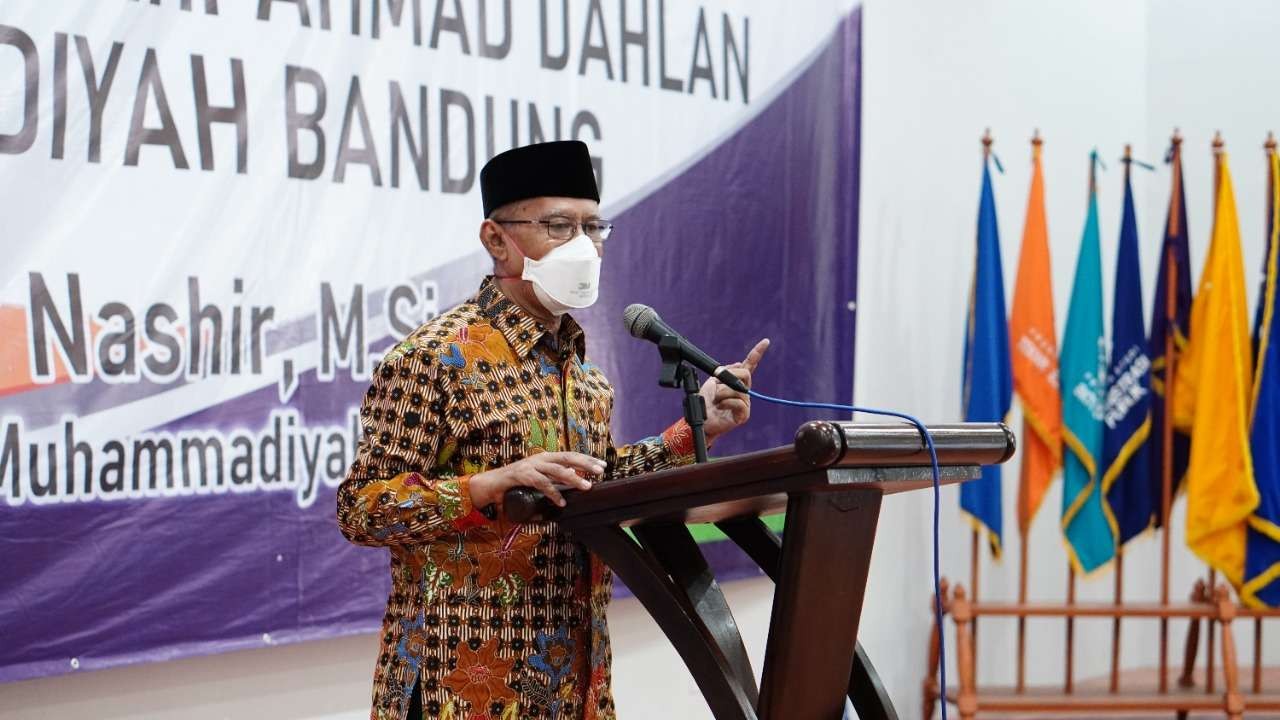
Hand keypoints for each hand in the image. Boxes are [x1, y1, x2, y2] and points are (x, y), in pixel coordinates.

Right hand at [469, 452, 604, 508]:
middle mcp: (538, 459)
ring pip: (556, 469)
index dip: (586, 460)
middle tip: (601, 471)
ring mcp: (529, 466)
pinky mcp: (520, 475)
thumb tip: (569, 491)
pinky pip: (540, 483)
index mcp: (544, 459)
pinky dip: (552, 492)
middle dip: (585, 463)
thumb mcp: (536, 483)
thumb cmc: (514, 486)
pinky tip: (561, 502)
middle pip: (566, 457)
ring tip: (587, 486)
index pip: (569, 455)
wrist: (488, 486)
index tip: (602, 465)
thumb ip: (551, 485)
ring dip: (573, 478)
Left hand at [701, 338, 769, 443]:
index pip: (749, 365)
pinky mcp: (744, 415)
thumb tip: (738, 363)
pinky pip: (737, 401)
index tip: (765, 341)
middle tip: (716, 384)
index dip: (757, 352)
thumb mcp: (712, 381)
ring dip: (721, 393)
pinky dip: (725, 402)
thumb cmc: (705, 402)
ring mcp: (745, 403)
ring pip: (737, 388)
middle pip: (745, 374)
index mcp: (736, 382)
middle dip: (729, 376)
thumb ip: (724, 372)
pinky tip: (721, 407)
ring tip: (716, 401)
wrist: (701, 419)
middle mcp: (743, 391)